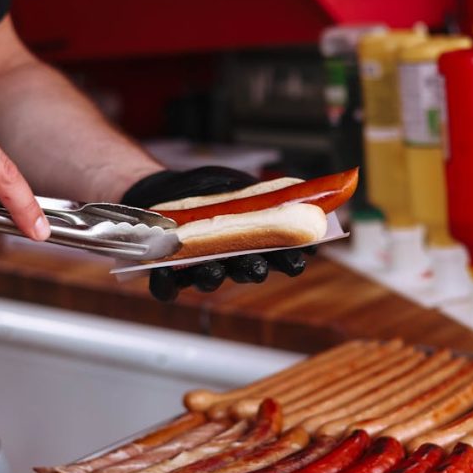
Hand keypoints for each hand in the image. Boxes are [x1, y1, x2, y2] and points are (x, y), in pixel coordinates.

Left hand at [121, 166, 312, 301]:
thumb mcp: (243, 185)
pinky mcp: (167, 271)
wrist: (168, 190)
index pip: (276, 258)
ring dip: (211, 277)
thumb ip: (271, 194)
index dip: (287, 263)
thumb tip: (306, 196)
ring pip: (208, 280)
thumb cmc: (209, 190)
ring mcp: (198, 267)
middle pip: (243, 272)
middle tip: (257, 268)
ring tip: (213, 270)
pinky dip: (166, 283)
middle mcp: (228, 260)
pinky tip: (165, 274)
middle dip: (251, 271)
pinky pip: (167, 286)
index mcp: (252, 243)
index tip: (296, 262)